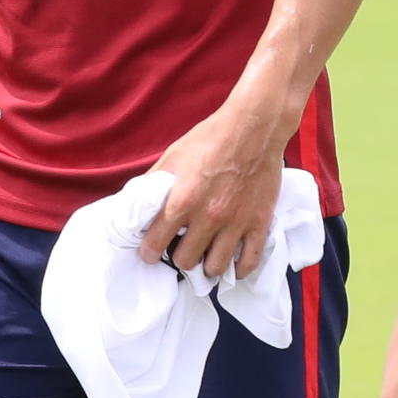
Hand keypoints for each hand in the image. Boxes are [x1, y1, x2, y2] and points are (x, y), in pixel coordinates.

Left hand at [143, 95, 290, 285]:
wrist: (253, 128)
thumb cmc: (211, 138)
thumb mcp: (173, 156)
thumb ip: (155, 181)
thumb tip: (138, 200)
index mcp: (183, 200)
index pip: (156, 243)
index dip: (149, 251)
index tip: (150, 252)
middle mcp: (208, 217)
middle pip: (185, 260)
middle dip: (178, 258)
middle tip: (180, 250)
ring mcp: (236, 223)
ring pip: (215, 268)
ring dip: (206, 266)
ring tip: (205, 256)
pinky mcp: (259, 223)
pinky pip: (249, 261)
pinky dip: (239, 269)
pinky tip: (231, 263)